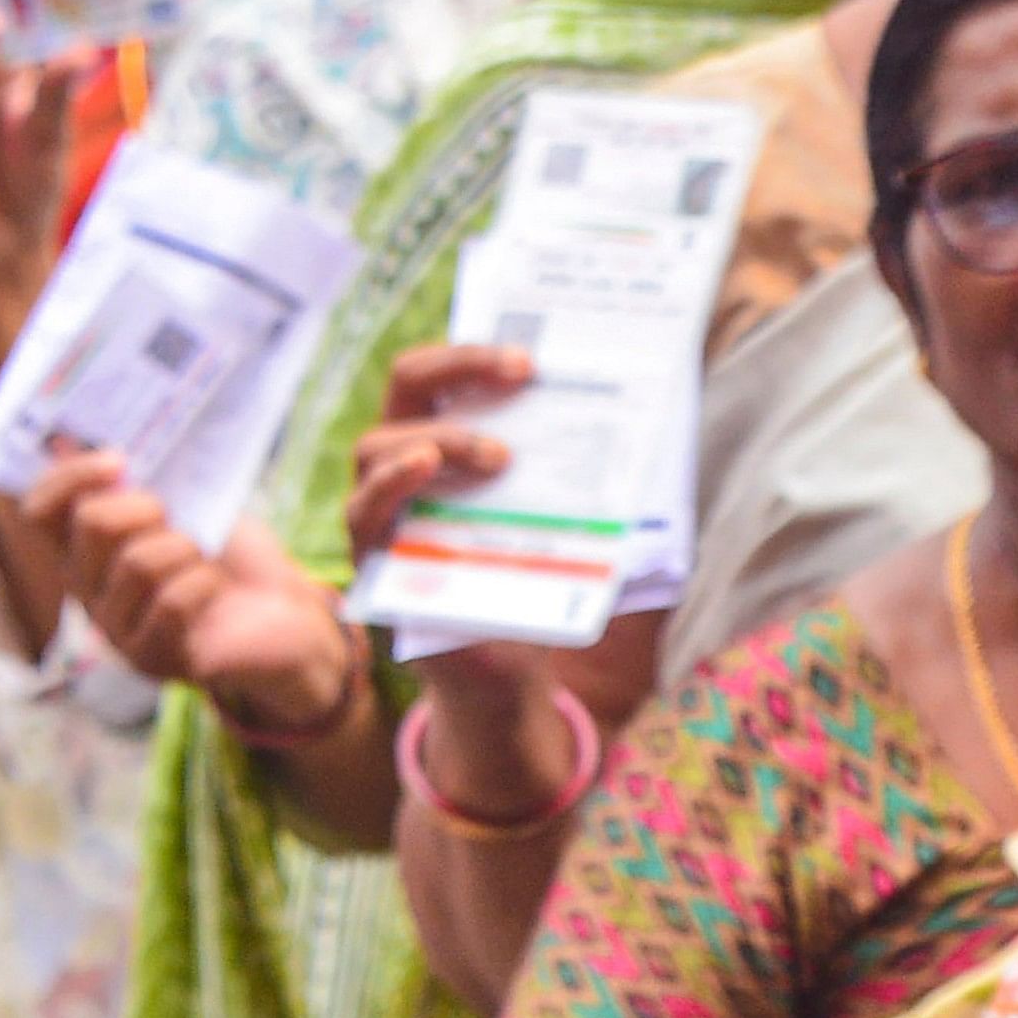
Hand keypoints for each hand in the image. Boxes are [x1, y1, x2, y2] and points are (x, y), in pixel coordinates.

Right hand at [25, 446, 352, 726]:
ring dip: (187, 550)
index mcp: (86, 548)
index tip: (118, 461)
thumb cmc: (233, 557)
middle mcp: (87, 589)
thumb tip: (109, 447)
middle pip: (93, 523)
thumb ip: (150, 482)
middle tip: (177, 519)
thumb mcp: (192, 505)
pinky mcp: (149, 657)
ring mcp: (114, 627)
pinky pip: (169, 602)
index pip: (41, 511)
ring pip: (137, 563)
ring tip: (203, 562)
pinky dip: (204, 586)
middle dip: (148, 506)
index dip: (70, 477)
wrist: (285, 614)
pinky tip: (214, 592)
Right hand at [350, 342, 597, 812]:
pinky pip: (363, 513)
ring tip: (501, 456)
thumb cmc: (535, 579)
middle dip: (460, 364)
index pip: (446, 372)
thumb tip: (654, 426)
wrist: (508, 666)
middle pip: (406, 385)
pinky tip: (425, 470)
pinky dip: (392, 485)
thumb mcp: (562, 516)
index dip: (478, 351)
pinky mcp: (374, 561)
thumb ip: (582, 474)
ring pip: (379, 445)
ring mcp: (382, 510)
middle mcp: (405, 465)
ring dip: (443, 438)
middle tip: (521, 373)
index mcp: (448, 439)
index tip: (534, 357)